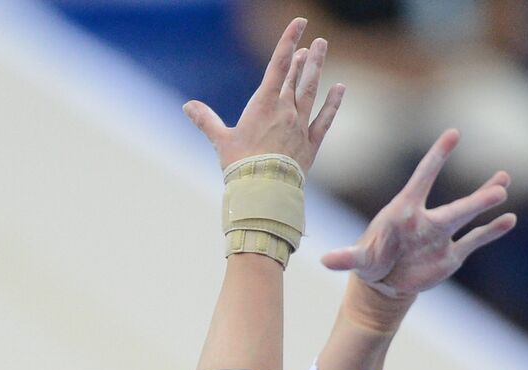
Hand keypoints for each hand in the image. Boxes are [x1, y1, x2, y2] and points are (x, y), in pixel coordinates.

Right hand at [184, 17, 343, 174]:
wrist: (263, 189)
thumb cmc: (239, 165)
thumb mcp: (220, 140)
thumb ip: (206, 120)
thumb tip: (187, 106)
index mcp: (264, 105)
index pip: (278, 65)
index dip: (289, 40)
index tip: (299, 22)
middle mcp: (286, 110)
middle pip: (296, 77)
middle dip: (303, 57)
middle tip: (311, 43)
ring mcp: (301, 125)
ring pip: (310, 91)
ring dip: (316, 69)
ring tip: (321, 50)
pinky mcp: (311, 142)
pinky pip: (325, 118)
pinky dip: (333, 102)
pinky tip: (340, 87)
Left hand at [321, 129, 516, 296]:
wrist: (384, 281)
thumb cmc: (371, 260)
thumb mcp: (358, 259)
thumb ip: (345, 258)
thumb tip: (326, 261)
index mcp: (404, 212)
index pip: (422, 179)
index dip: (436, 158)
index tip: (453, 134)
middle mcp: (427, 220)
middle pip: (454, 208)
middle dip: (476, 199)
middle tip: (501, 182)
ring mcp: (441, 236)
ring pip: (467, 218)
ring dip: (485, 206)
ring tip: (505, 187)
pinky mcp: (451, 255)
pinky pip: (474, 241)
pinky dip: (490, 232)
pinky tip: (509, 220)